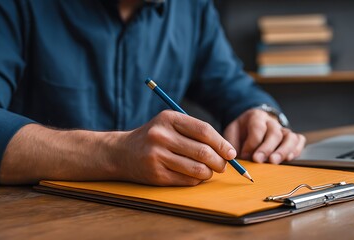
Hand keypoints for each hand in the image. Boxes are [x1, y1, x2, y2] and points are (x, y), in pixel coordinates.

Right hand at [112, 110, 236, 185]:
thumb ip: (196, 132)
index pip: (204, 131)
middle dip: (220, 162)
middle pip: (203, 152)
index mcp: (169, 118)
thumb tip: (227, 151)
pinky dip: (196, 180)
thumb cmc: (154, 137)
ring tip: (209, 171)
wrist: (121, 153)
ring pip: (198, 169)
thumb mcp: (170, 124)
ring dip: (209, 173)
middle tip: (223, 165)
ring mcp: (157, 156)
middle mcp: (161, 136)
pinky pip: (187, 180)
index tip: (231, 153)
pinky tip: (194, 175)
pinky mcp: (156, 174)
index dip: (222, 143)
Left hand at [223, 109, 305, 163]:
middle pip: (274, 133)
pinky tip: (289, 158)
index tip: (245, 155)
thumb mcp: (232, 133)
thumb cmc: (241, 132)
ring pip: (290, 137)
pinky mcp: (291, 137)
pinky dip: (296, 149)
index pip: (257, 127)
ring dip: (283, 150)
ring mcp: (283, 129)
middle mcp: (271, 122)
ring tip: (274, 161)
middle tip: (259, 160)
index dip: (252, 142)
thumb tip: (236, 158)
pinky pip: (299, 140)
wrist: (250, 124)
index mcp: (256, 117)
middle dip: (267, 148)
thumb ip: (233, 145)